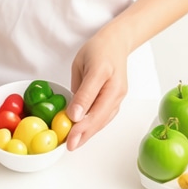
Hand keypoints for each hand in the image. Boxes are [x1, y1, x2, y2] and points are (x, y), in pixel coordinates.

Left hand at [65, 26, 129, 150]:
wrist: (116, 43)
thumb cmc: (98, 50)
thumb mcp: (82, 64)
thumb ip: (81, 90)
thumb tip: (75, 114)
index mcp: (106, 78)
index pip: (93, 104)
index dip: (81, 121)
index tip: (70, 133)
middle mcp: (116, 91)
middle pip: (100, 117)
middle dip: (84, 133)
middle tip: (70, 145)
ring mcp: (118, 97)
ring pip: (103, 119)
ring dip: (89, 133)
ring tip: (75, 143)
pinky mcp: (116, 100)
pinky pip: (105, 117)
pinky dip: (94, 126)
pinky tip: (84, 133)